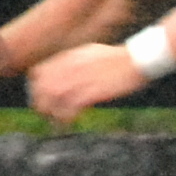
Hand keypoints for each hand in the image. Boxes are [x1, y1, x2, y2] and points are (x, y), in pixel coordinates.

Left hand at [29, 42, 146, 122]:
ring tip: (58, 122)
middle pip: (41, 88)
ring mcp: (80, 79)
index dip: (36, 88)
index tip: (43, 99)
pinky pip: (69, 107)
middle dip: (41, 103)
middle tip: (47, 115)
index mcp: (69, 57)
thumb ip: (76, 62)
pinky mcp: (91, 91)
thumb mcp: (92, 53)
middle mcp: (70, 68)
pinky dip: (66, 117)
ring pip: (52, 98)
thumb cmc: (119, 59)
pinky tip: (70, 122)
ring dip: (52, 112)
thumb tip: (68, 70)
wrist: (138, 59)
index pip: (38, 73)